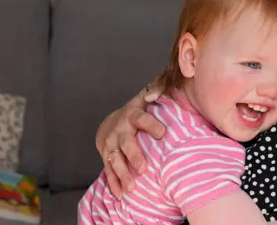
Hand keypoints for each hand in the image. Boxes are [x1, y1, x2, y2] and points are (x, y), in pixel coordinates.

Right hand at [95, 83, 165, 199]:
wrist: (110, 124)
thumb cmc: (137, 112)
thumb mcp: (145, 99)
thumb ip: (157, 89)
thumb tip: (170, 81)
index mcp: (132, 115)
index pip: (141, 118)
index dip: (151, 125)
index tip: (163, 133)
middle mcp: (119, 130)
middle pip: (126, 143)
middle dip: (134, 156)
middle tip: (143, 168)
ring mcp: (110, 145)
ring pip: (115, 160)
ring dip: (122, 174)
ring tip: (132, 188)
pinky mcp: (105, 157)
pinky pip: (108, 172)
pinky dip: (114, 184)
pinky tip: (120, 195)